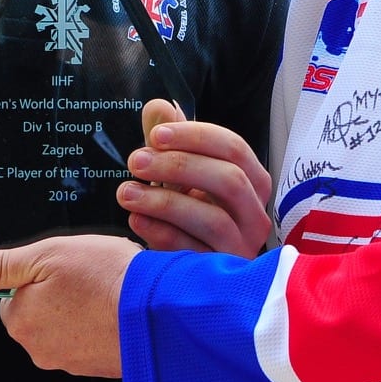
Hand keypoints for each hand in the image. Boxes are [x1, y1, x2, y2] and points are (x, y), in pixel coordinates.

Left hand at [0, 237, 135, 377]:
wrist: (159, 311)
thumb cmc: (105, 279)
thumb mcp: (45, 255)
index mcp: (20, 321)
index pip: (12, 296)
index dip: (35, 275)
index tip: (60, 268)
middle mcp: (41, 349)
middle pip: (39, 313)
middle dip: (59, 293)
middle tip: (86, 276)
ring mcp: (72, 362)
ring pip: (66, 326)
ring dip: (82, 308)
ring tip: (106, 290)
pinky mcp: (99, 367)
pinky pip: (91, 339)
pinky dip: (101, 323)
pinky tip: (116, 308)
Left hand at [119, 100, 274, 255]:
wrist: (184, 270)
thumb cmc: (185, 212)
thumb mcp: (176, 174)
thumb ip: (168, 140)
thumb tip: (158, 105)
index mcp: (252, 182)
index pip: (234, 149)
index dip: (195, 136)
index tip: (156, 135)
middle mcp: (254, 215)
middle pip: (229, 180)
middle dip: (179, 165)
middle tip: (135, 160)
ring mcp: (241, 249)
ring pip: (212, 219)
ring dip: (164, 201)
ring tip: (126, 192)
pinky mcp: (219, 276)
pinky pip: (192, 253)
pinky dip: (160, 233)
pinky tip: (135, 219)